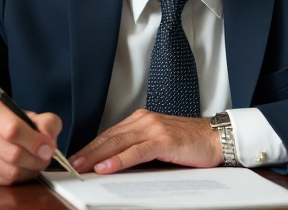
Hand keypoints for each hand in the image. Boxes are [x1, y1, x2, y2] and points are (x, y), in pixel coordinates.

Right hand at [0, 98, 62, 184]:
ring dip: (30, 171)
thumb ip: (47, 123)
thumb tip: (49, 145)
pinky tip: (23, 169)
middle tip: (46, 158)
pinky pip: (5, 182)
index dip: (35, 142)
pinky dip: (20, 179)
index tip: (48, 148)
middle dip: (37, 160)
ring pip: (11, 172)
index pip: (14, 130)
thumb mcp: (31, 115)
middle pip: (14, 155)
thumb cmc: (9, 124)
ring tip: (35, 163)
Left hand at [68, 109, 221, 174]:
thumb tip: (116, 164)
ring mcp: (153, 129)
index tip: (76, 158)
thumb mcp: (160, 143)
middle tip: (70, 164)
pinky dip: (118, 160)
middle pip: (109, 137)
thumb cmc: (191, 142)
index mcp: (142, 120)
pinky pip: (135, 152)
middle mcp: (144, 120)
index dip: (91, 147)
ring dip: (96, 156)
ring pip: (118, 143)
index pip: (110, 134)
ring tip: (81, 167)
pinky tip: (106, 167)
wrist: (217, 137)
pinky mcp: (163, 140)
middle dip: (87, 152)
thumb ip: (139, 148)